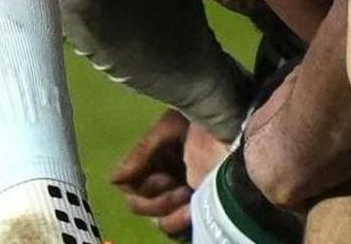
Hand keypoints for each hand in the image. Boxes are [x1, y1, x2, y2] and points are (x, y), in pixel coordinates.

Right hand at [110, 109, 194, 231]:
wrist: (239, 124)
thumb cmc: (206, 120)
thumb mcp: (169, 129)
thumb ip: (141, 154)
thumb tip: (111, 180)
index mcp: (158, 161)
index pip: (131, 185)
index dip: (140, 183)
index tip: (160, 172)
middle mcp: (167, 181)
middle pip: (140, 206)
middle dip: (154, 197)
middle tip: (174, 183)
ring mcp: (183, 198)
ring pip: (158, 221)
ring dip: (166, 209)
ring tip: (186, 194)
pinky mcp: (200, 209)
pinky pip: (176, 229)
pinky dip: (177, 221)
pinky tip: (190, 207)